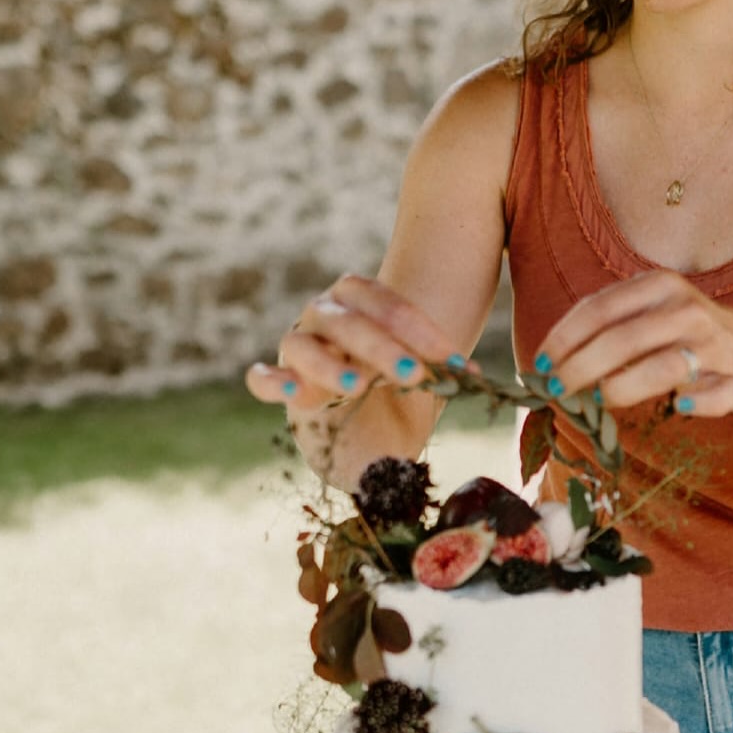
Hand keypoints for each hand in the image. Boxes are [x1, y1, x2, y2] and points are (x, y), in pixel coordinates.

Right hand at [245, 274, 469, 413]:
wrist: (366, 429)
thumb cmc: (398, 394)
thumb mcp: (424, 382)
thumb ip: (439, 374)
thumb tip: (471, 375)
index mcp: (363, 305)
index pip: (386, 303)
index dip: (421, 329)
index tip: (455, 361)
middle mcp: (326, 318)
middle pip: (348, 321)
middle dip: (383, 346)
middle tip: (414, 374)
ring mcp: (298, 348)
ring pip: (301, 343)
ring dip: (328, 363)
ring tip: (356, 384)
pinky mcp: (278, 383)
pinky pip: (260, 378)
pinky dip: (271, 381)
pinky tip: (294, 393)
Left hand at [533, 270, 732, 415]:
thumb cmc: (677, 333)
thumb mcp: (643, 314)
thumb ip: (604, 326)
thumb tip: (548, 362)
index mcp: (659, 284)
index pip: (600, 308)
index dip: (564, 338)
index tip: (539, 365)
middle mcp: (687, 309)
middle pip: (624, 340)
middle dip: (581, 368)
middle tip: (556, 392)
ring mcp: (715, 342)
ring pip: (663, 369)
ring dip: (624, 388)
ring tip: (599, 399)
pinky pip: (712, 397)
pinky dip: (693, 405)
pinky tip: (678, 406)